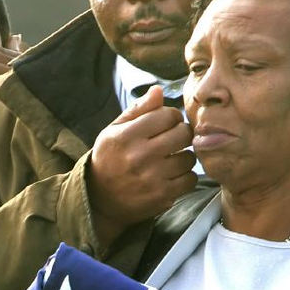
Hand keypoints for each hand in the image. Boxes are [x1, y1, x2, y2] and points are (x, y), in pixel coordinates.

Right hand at [88, 85, 196, 243]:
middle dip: (182, 134)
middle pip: (183, 134)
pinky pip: (190, 180)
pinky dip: (185, 177)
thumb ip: (138, 110)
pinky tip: (172, 175)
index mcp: (126, 136)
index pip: (167, 115)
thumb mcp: (114, 130)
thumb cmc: (109, 159)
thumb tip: (159, 90)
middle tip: (174, 139)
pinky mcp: (162, 196)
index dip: (171, 117)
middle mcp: (139, 156)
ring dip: (184, 157)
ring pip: (189, 157)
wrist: (99, 199)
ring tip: (172, 159)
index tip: (167, 124)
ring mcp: (152, 178)